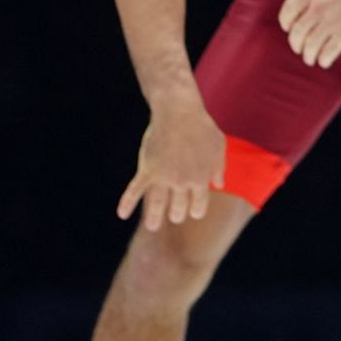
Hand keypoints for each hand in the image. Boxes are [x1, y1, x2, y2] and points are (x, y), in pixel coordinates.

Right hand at [117, 96, 226, 230]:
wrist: (178, 112)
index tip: (193, 213)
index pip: (198, 205)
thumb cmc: (202, 127)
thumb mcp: (218, 147)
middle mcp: (182, 182)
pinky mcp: (147, 169)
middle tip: (174, 217)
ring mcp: (164, 177)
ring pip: (157, 204)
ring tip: (152, 227)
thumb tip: (219, 185)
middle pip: (178, 207)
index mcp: (201, 179)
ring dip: (153, 218)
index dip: (196, 211)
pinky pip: (135, 190)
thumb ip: (218, 168)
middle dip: (177, 214)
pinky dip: (127, 203)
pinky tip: (121, 214)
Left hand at [277, 0, 340, 67]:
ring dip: (308, 55)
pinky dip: (324, 60)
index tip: (288, 27)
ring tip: (312, 59)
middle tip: (300, 48)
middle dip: (296, 44)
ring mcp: (330, 24)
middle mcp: (317, 9)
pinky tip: (325, 61)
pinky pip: (327, 53)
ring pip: (310, 47)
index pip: (287, 11)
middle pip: (296, 33)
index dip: (285, 22)